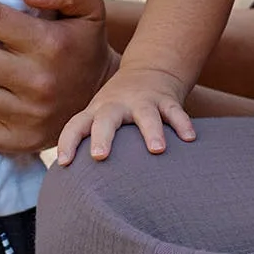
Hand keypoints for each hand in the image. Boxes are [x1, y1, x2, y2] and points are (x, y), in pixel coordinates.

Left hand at [56, 64, 195, 165]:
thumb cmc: (119, 106)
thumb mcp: (99, 116)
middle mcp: (117, 105)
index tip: (64, 162)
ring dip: (151, 131)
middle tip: (99, 156)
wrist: (150, 68)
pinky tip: (189, 138)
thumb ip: (89, 142)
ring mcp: (143, 101)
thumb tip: (73, 185)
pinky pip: (175, 111)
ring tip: (156, 150)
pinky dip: (182, 124)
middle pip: (106, 119)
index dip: (68, 142)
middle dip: (102, 136)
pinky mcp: (166, 100)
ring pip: (146, 114)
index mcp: (97, 112)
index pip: (76, 125)